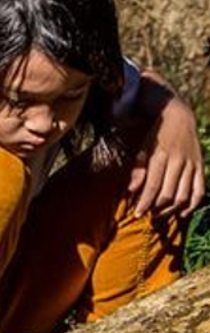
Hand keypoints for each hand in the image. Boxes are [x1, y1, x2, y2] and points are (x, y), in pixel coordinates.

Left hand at [129, 79, 204, 217]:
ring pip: (184, 195)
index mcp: (160, 156)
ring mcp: (191, 165)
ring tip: (161, 215)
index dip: (144, 203)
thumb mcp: (143, 149)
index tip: (137, 214)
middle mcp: (178, 161)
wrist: (180, 117)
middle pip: (168, 194)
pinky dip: (192, 205)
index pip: (152, 186)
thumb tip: (131, 190)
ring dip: (172, 210)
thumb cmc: (156, 136)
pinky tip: (182, 213)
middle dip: (157, 208)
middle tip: (148, 215)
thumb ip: (138, 170)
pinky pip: (199, 191)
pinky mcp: (201, 167)